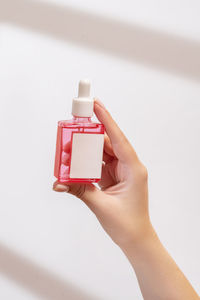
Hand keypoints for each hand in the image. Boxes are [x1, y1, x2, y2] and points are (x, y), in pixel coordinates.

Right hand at [53, 99, 151, 246]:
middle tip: (73, 128)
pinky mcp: (113, 178)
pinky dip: (87, 162)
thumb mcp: (101, 205)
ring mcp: (121, 172)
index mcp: (133, 169)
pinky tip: (76, 160)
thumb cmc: (127, 224)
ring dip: (87, 150)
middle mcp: (128, 167)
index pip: (119, 139)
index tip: (96, 105)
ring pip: (102, 153)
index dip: (107, 121)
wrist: (136, 238)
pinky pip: (99, 164)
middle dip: (90, 136)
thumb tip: (59, 182)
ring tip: (70, 146)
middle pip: (108, 144)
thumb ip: (80, 190)